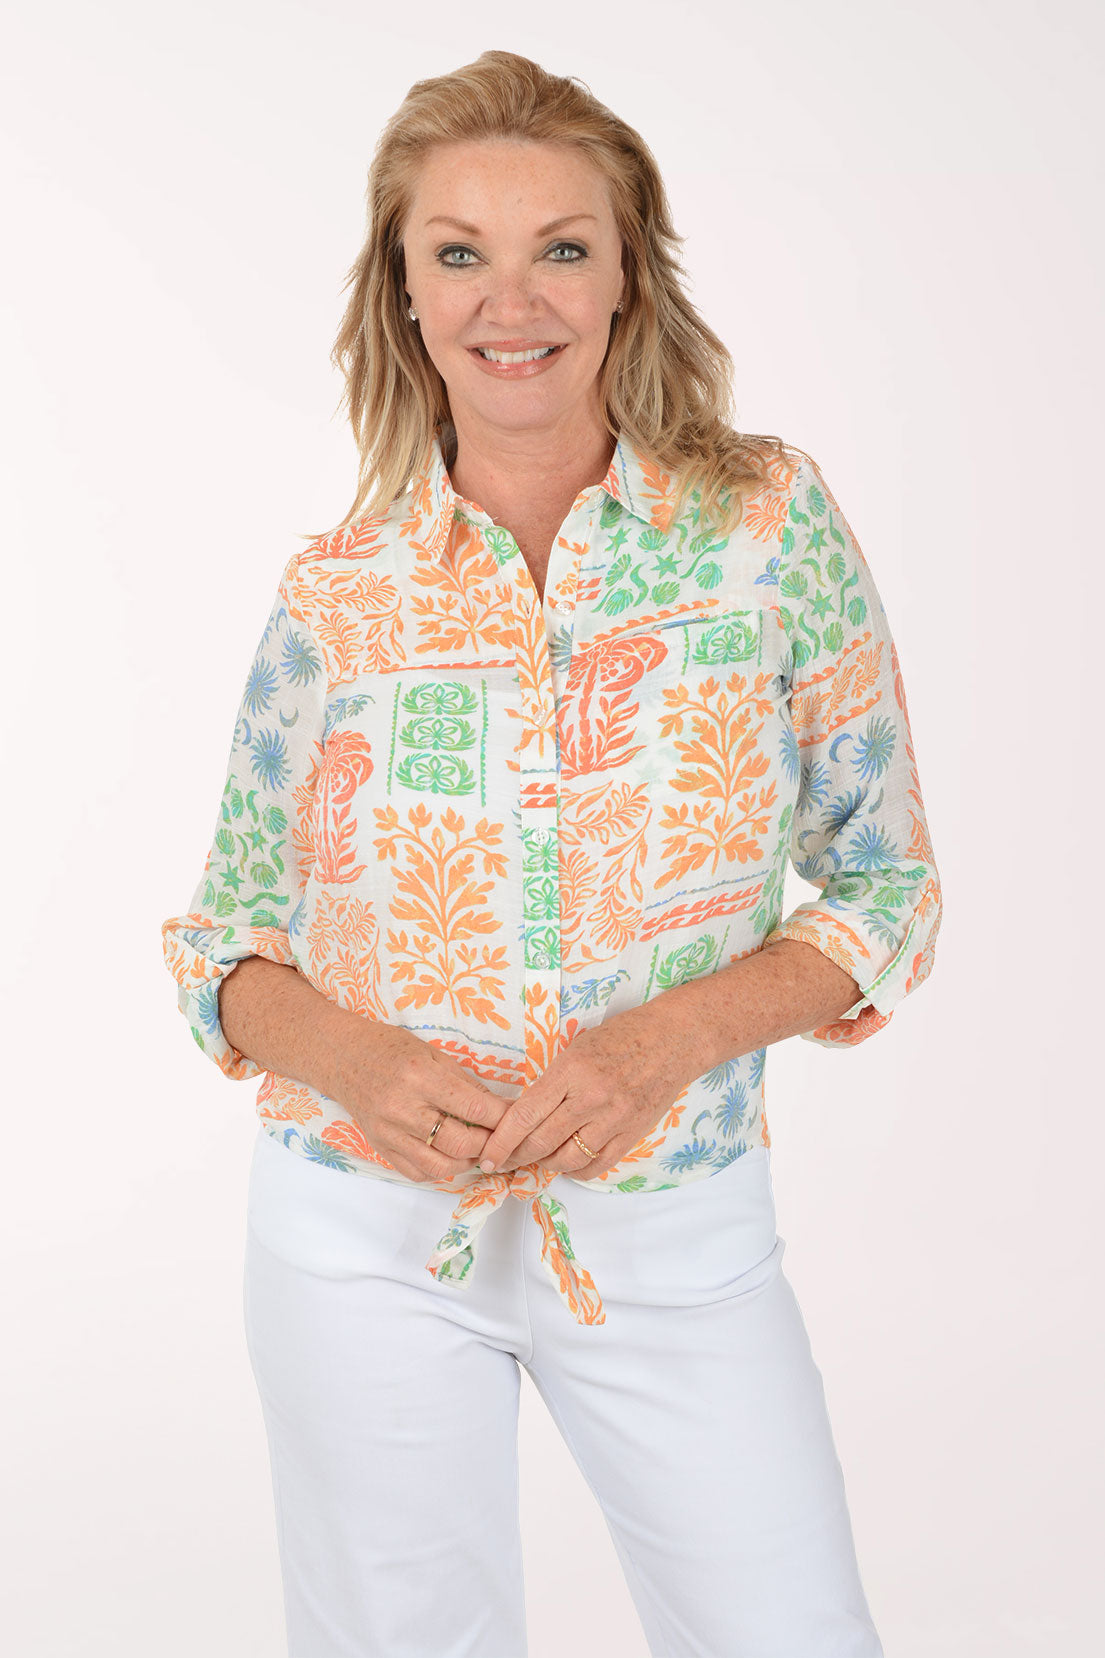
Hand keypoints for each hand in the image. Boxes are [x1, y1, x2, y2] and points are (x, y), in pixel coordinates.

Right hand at [336, 1019, 511, 1182]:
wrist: (342, 1056)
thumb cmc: (389, 1048)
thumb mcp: (433, 1053)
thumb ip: (466, 1083)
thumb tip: (501, 1107)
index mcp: (420, 1076)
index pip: (473, 1107)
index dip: (501, 1118)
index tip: (518, 1119)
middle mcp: (402, 1108)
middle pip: (460, 1143)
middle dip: (489, 1144)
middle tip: (501, 1138)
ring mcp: (389, 1132)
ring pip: (441, 1167)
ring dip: (468, 1163)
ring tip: (479, 1150)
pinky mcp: (380, 1147)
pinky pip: (418, 1173)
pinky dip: (441, 1171)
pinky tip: (451, 1156)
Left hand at [475, 1005, 698, 1178]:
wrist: (672, 1040)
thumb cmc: (621, 1037)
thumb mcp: (577, 1048)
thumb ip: (553, 1082)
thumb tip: (524, 1116)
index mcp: (571, 1070)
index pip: (524, 1115)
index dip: (500, 1141)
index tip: (486, 1156)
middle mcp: (591, 1097)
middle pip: (541, 1142)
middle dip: (516, 1157)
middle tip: (503, 1162)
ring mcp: (614, 1118)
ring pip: (567, 1159)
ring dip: (546, 1164)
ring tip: (537, 1159)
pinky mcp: (633, 1133)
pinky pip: (597, 1164)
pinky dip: (577, 1170)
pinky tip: (568, 1163)